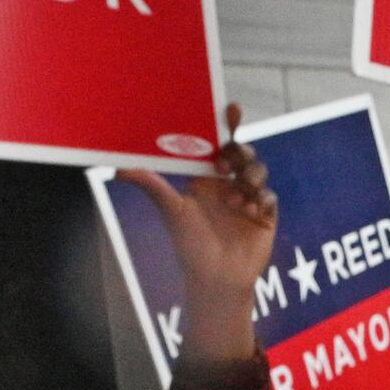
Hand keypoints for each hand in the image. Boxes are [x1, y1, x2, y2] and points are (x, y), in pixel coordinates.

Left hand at [127, 105, 278, 306]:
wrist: (215, 281)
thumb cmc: (189, 246)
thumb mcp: (170, 211)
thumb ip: (151, 186)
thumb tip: (119, 170)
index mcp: (207, 178)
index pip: (219, 144)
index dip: (228, 124)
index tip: (231, 108)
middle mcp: (228, 184)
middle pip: (242, 153)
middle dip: (239, 154)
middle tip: (226, 165)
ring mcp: (248, 199)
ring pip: (259, 171)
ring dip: (249, 179)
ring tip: (236, 201)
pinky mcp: (265, 215)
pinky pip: (270, 196)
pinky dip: (261, 199)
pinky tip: (249, 212)